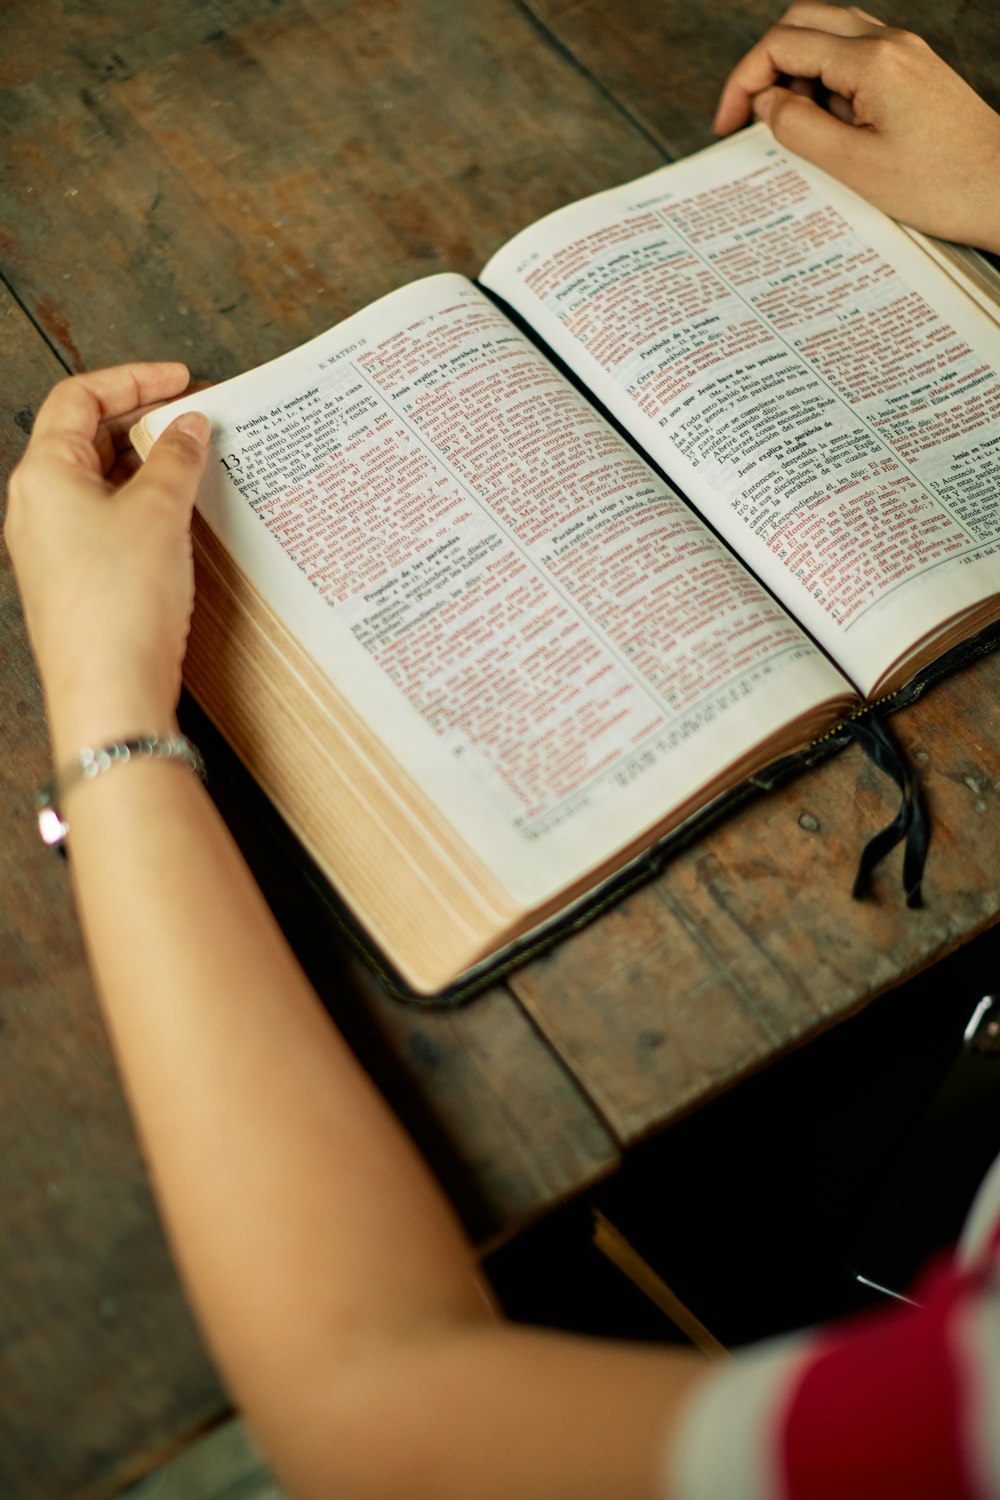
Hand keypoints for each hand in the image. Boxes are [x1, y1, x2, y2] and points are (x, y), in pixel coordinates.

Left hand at [4, 363, 209, 762]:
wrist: (110, 691)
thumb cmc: (120, 605)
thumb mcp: (160, 513)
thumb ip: (177, 459)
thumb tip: (189, 426)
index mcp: (43, 475)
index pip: (79, 398)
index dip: (132, 380)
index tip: (179, 379)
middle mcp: (37, 506)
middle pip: (85, 438)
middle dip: (140, 422)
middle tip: (193, 418)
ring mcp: (53, 546)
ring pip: (98, 482)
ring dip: (145, 465)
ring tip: (194, 463)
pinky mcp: (75, 580)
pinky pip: (105, 522)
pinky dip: (141, 505)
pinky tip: (178, 515)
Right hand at [713, 4, 999, 252]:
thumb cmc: (941, 187)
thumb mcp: (854, 167)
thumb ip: (800, 129)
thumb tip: (766, 104)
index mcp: (872, 60)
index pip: (783, 44)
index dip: (744, 82)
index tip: (728, 125)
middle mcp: (889, 43)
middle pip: (803, 23)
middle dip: (765, 66)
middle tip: (750, 118)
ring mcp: (904, 54)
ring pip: (828, 37)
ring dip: (796, 75)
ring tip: (790, 130)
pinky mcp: (912, 74)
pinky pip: (854, 61)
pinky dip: (826, 84)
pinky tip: (826, 128)